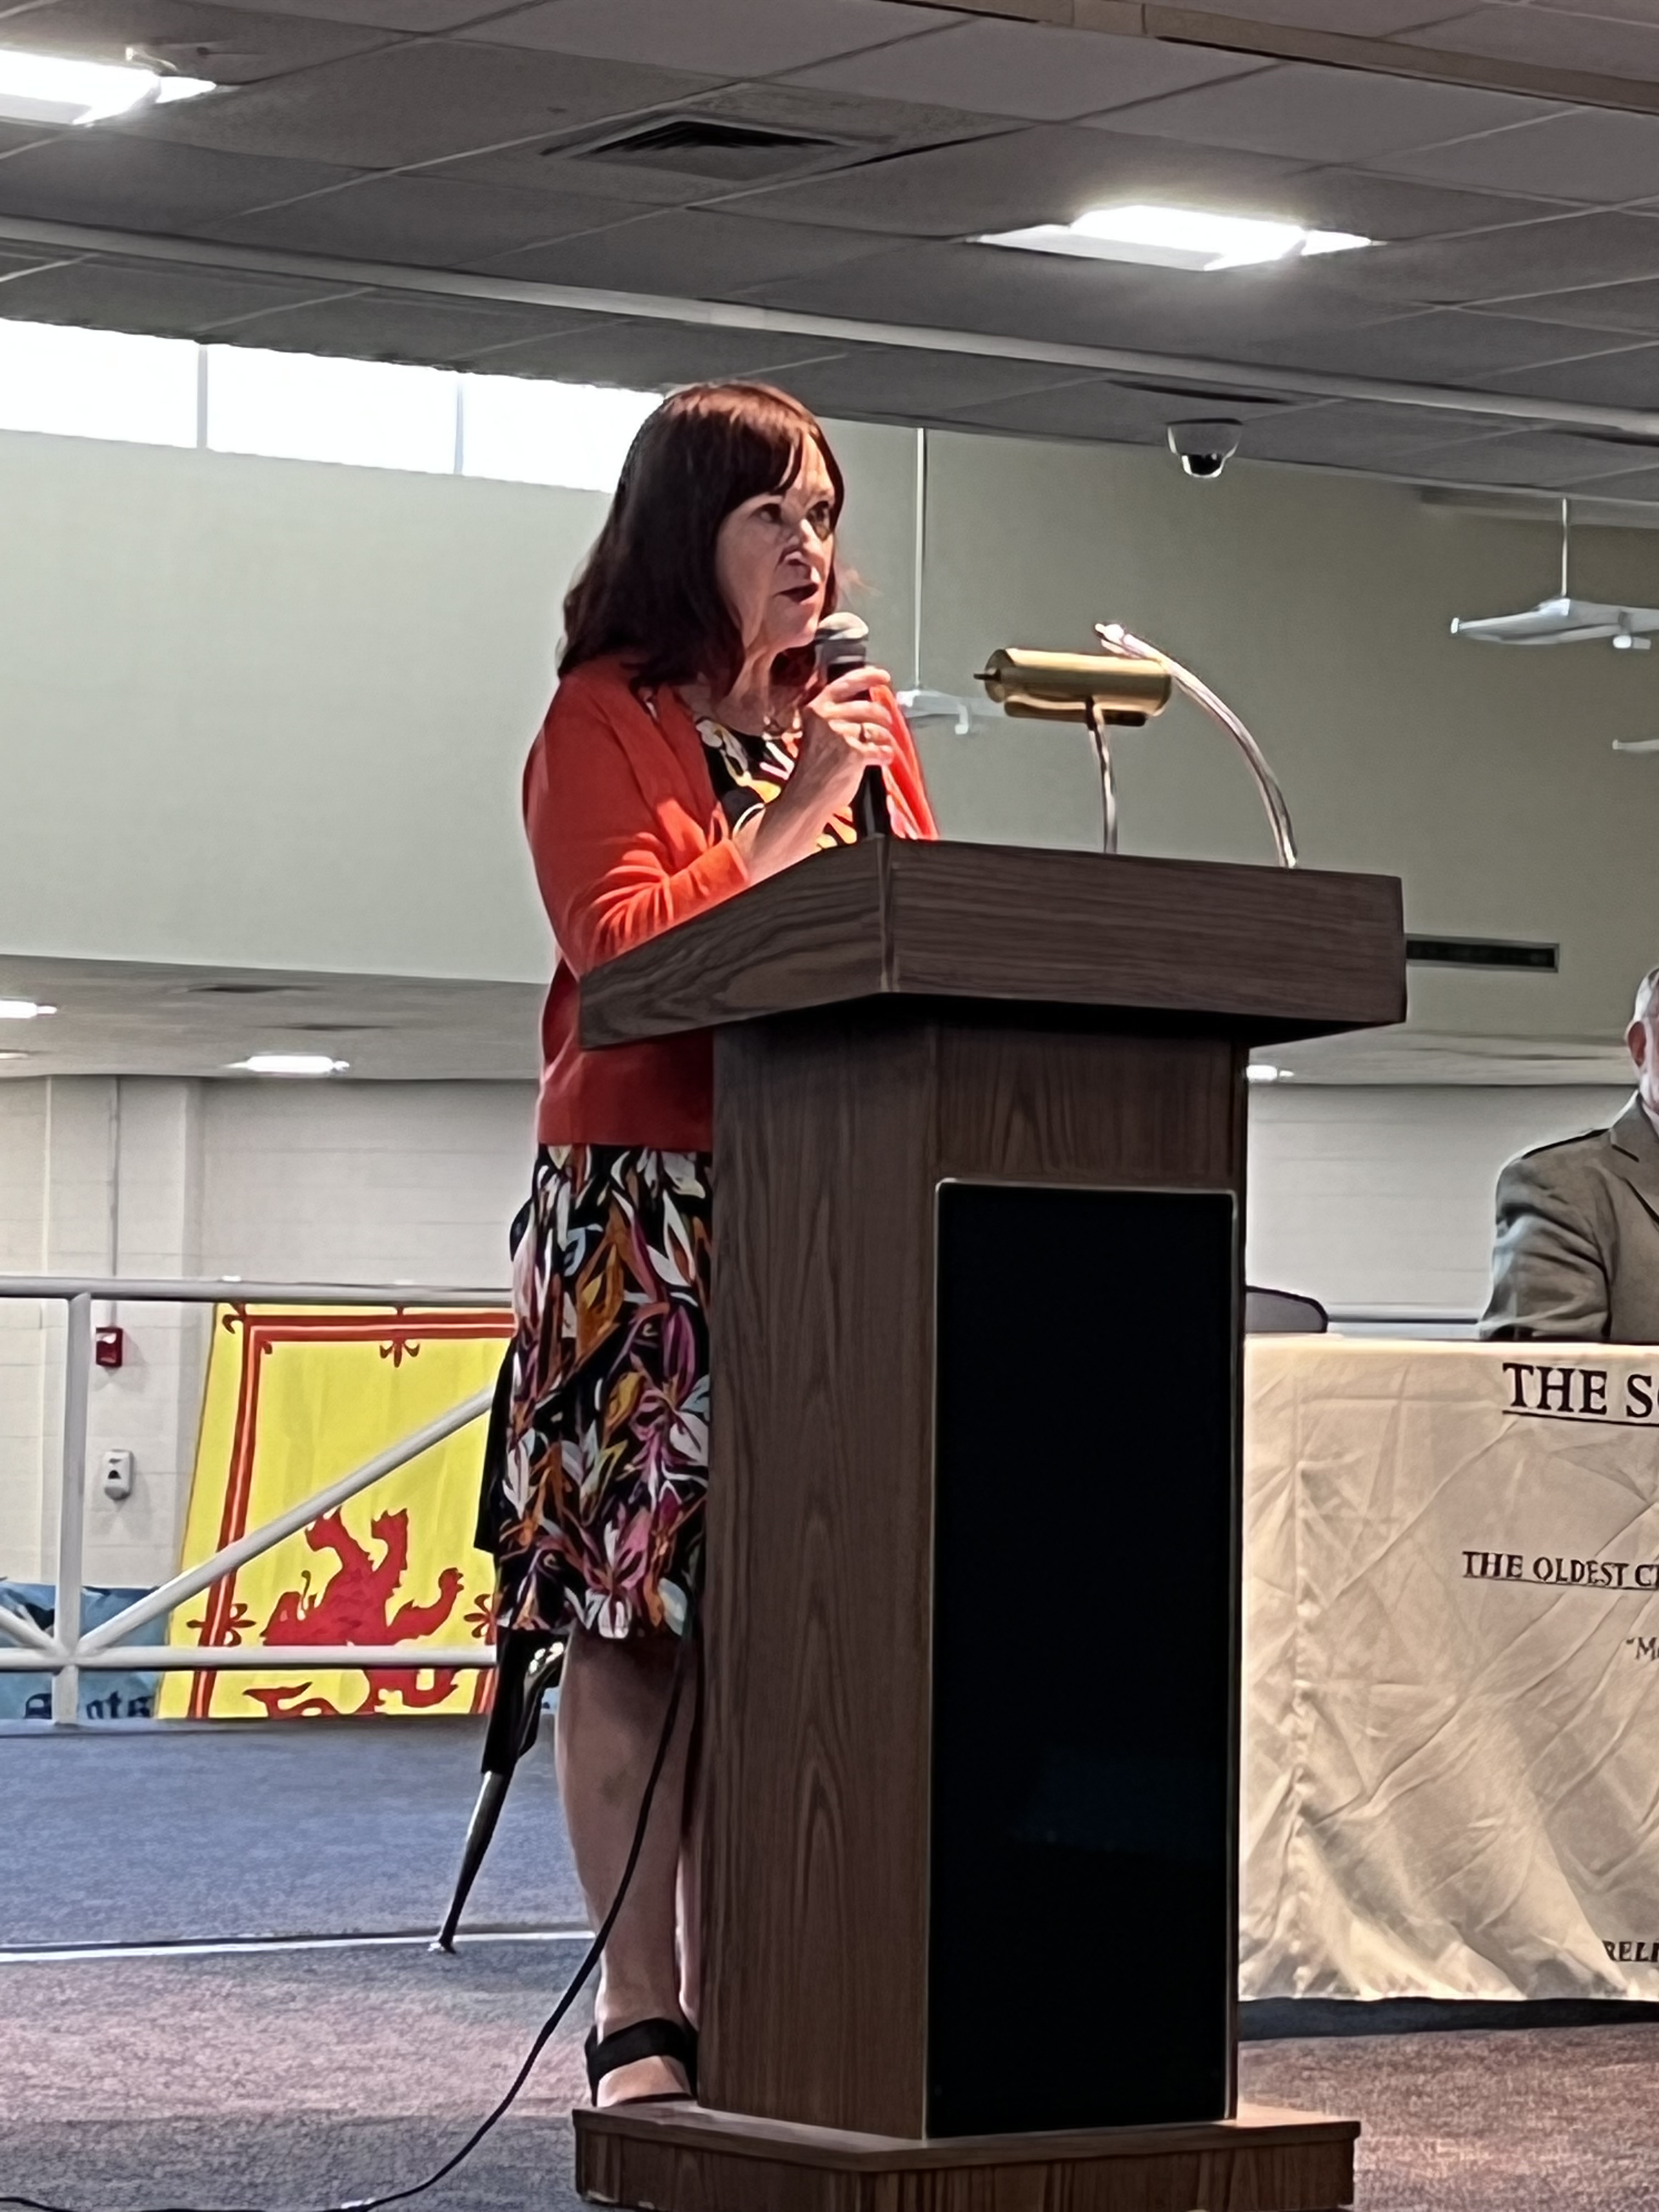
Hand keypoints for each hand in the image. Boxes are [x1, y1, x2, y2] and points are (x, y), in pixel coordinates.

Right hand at [738, 666, 894, 882]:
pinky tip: (883, 759)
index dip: (868, 676)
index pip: (845, 683)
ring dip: (886, 738)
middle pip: (867, 707)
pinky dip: (885, 754)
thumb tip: (865, 711)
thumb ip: (836, 719)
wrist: (805, 799)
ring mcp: (839, 734)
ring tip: (884, 746)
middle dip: (883, 715)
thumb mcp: (816, 735)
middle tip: (887, 723)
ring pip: (876, 728)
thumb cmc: (812, 772)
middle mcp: (826, 717)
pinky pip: (880, 748)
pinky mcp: (853, 753)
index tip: (883, 676)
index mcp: (815, 709)